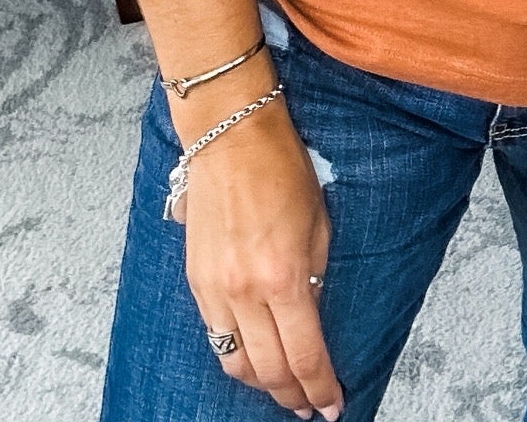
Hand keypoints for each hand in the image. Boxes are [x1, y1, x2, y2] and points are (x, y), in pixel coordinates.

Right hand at [178, 98, 343, 419]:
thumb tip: (311, 319)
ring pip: (234, 362)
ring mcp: (213, 286)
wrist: (229, 133)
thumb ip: (315, 280)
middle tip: (309, 405)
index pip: (305, 357)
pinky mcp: (194, 277)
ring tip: (281, 387)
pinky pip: (214, 334)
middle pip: (268, 371)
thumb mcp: (318, 227)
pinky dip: (235, 353)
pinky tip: (251, 354)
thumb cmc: (279, 168)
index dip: (321, 390)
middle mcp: (244, 290)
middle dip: (292, 396)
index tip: (332, 405)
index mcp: (283, 277)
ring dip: (261, 382)